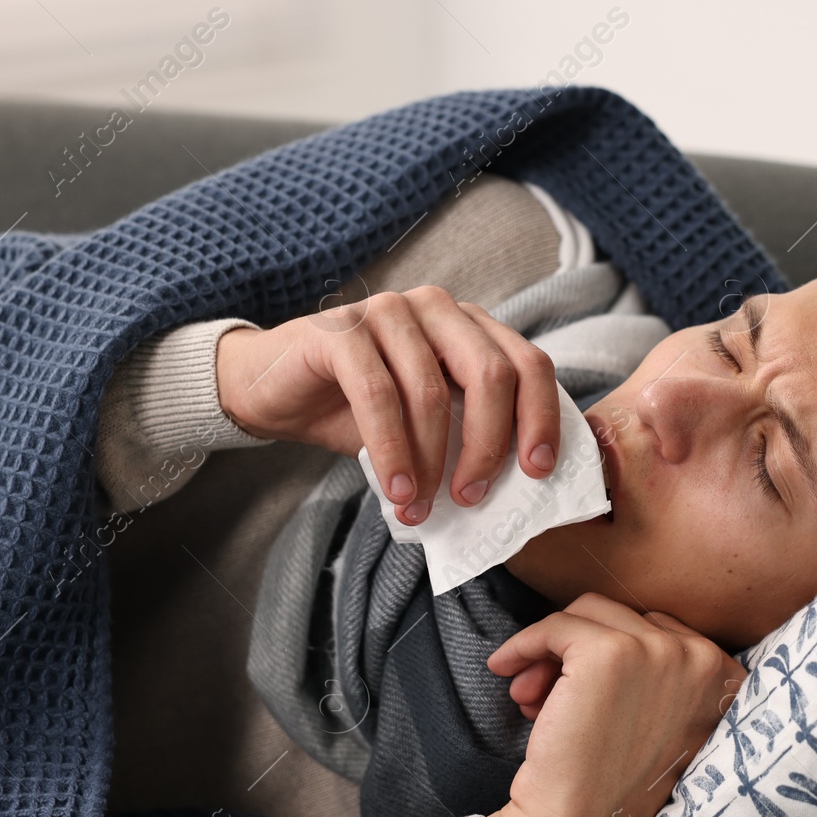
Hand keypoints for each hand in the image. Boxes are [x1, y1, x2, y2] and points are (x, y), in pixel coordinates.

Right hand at [215, 286, 561, 525]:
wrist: (275, 391)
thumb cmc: (358, 411)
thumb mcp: (426, 425)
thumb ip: (468, 436)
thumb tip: (516, 489)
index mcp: (469, 327)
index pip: (528, 364)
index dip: (541, 417)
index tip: (539, 471)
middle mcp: (436, 308)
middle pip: (490, 374)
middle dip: (489, 445)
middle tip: (472, 497)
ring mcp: (387, 311)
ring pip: (431, 391)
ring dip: (429, 461)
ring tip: (420, 508)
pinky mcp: (340, 330)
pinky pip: (377, 394)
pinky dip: (391, 450)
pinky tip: (395, 490)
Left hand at [476, 593, 749, 816]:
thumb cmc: (610, 790)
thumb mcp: (660, 726)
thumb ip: (656, 677)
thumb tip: (600, 631)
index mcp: (729, 682)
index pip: (660, 633)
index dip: (612, 659)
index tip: (580, 696)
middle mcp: (706, 661)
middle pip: (625, 617)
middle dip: (577, 652)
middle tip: (543, 696)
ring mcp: (661, 652)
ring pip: (590, 613)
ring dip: (551, 650)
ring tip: (528, 697)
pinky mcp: (610, 651)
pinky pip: (557, 624)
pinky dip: (525, 643)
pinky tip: (504, 669)